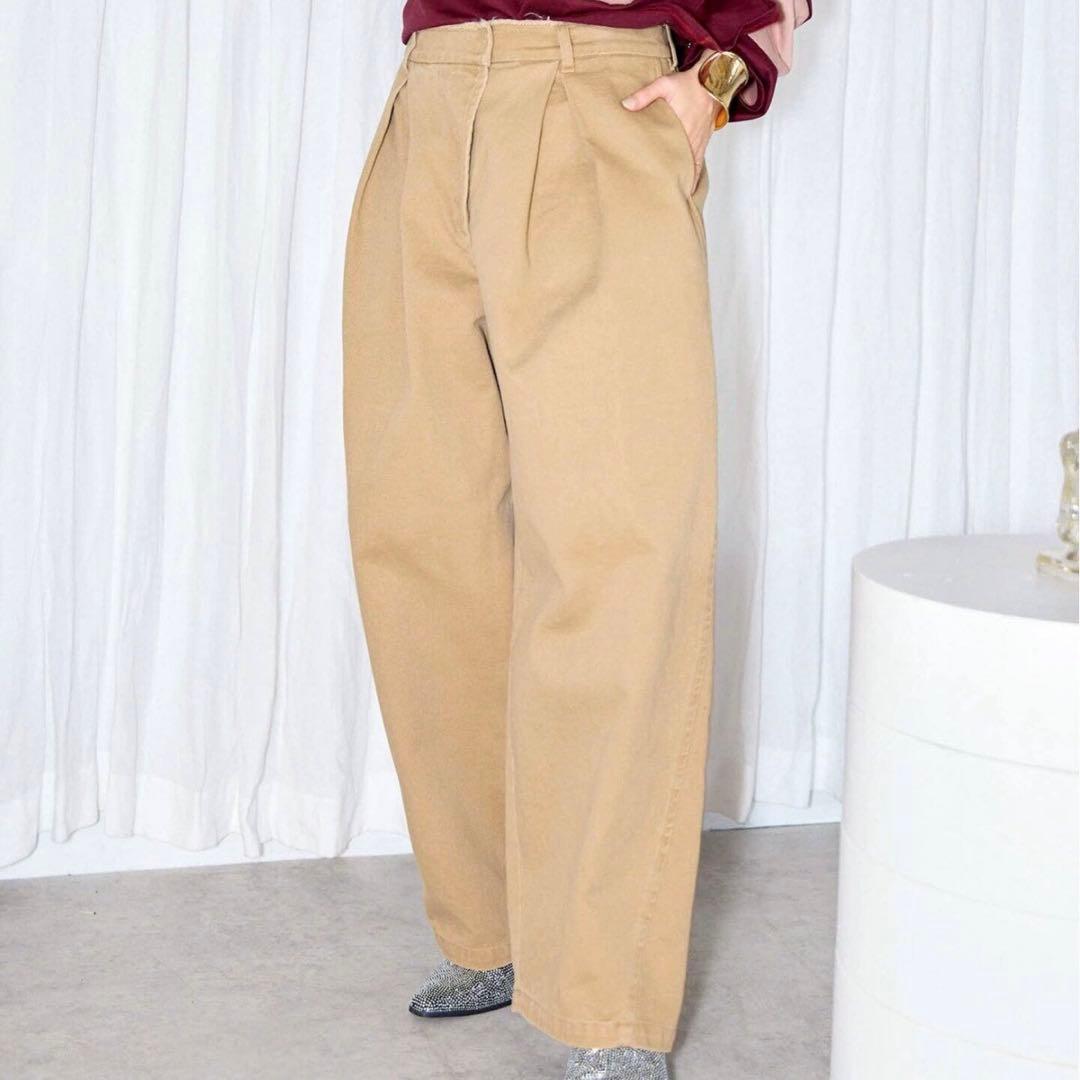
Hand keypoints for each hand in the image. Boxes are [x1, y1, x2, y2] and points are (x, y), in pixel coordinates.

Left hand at [620, 55, 720, 188]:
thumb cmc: (690, 82)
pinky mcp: (704, 139)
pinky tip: (691, 185)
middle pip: (685, 166)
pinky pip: (699, 160)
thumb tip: (626, 105)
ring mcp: (700, 140)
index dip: (669, 172)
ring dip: (688, 181)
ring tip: (678, 198)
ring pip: (693, 166)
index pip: (674, 155)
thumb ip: (644, 95)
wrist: (714, 78)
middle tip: (667, 198)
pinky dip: (696, 173)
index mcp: (683, 127)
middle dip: (677, 182)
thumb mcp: (665, 84)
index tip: (662, 187)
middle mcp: (693, 137)